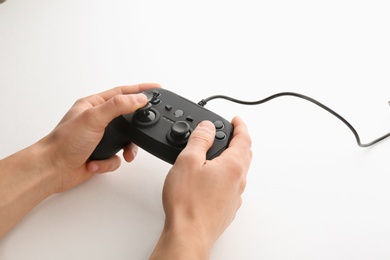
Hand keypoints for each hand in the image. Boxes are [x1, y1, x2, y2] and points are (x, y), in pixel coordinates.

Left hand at [0, 83, 159, 237]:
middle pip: (127, 118)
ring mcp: (100, 138)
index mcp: (94, 105)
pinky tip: (96, 163)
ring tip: (124, 154)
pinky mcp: (101, 154)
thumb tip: (139, 98)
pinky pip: (117, 158)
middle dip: (135, 128)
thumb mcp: (93, 118)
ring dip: (125, 149)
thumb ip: (118, 106)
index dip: (140, 89)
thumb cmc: (64, 142)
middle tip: (146, 127)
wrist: (53, 169)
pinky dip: (109, 163)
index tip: (156, 88)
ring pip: (126, 140)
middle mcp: (97, 120)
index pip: (122, 92)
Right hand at [150, 117, 251, 258]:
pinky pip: (232, 185)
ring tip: (219, 153)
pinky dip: (227, 174)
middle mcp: (238, 181)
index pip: (243, 138)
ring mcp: (234, 196)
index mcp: (232, 166)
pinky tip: (214, 178)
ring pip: (238, 170)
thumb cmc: (188, 203)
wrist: (189, 235)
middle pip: (244, 154)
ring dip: (233, 157)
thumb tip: (207, 127)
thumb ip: (199, 140)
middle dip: (239, 141)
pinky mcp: (227, 207)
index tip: (236, 120)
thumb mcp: (188, 161)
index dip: (240, 126)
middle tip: (230, 134)